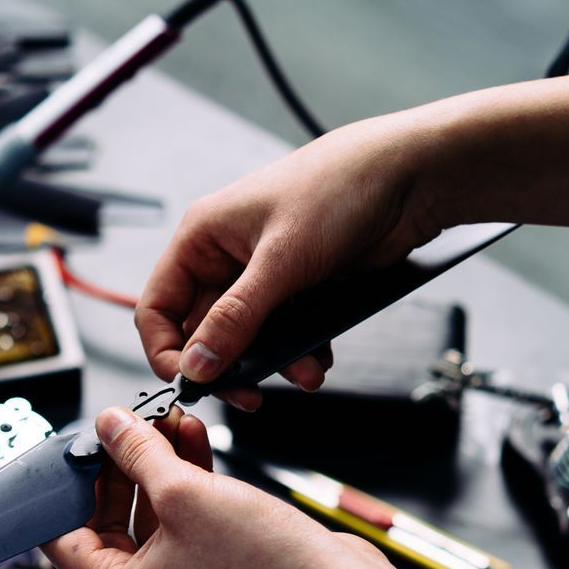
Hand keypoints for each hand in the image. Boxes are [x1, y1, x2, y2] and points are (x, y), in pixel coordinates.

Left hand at [43, 406, 384, 568]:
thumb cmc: (264, 559)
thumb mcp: (186, 491)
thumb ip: (138, 453)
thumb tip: (108, 424)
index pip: (64, 543)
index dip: (65, 488)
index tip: (74, 447)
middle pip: (108, 529)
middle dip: (121, 470)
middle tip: (125, 425)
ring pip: (153, 524)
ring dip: (159, 470)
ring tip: (167, 419)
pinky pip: (186, 531)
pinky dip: (187, 491)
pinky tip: (194, 441)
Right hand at [137, 113, 445, 406]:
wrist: (409, 175)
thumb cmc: (339, 188)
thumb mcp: (280, 261)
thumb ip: (235, 319)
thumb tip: (197, 366)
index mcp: (202, 238)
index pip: (158, 309)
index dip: (169, 352)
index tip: (195, 384)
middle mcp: (226, 257)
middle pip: (203, 332)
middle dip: (229, 365)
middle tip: (250, 392)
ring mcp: (264, 274)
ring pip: (247, 339)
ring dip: (272, 363)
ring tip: (305, 372)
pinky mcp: (299, 288)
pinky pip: (283, 334)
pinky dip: (300, 352)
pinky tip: (321, 358)